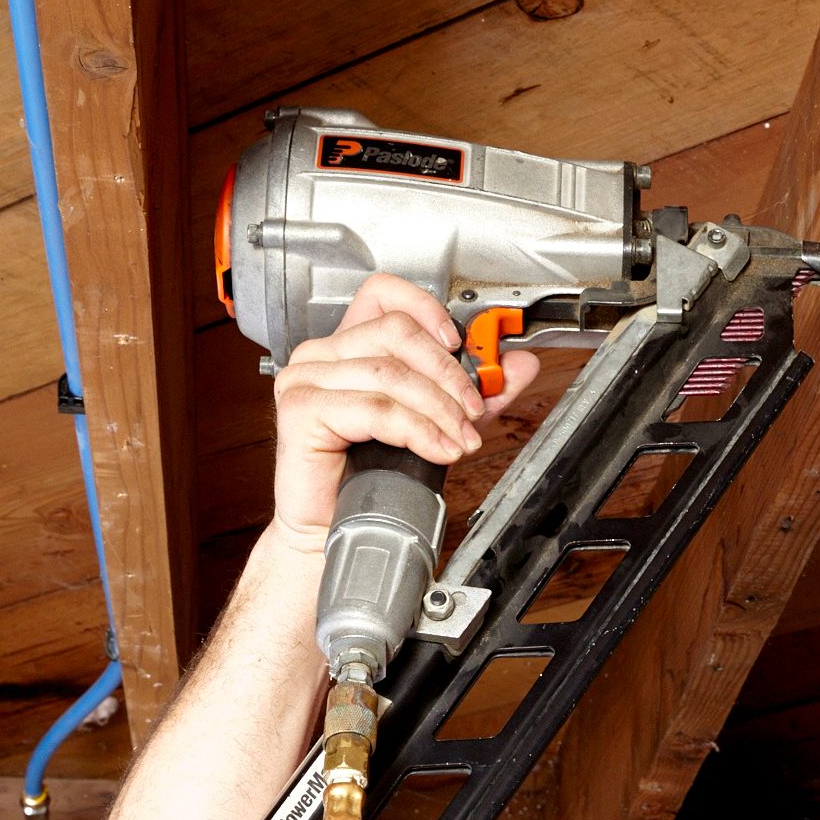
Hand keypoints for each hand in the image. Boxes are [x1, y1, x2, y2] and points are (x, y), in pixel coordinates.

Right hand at [271, 273, 541, 550]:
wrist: (341, 526)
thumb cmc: (375, 475)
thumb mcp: (439, 421)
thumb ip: (476, 390)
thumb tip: (518, 364)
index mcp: (349, 344)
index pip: (385, 294)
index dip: (427, 309)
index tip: (461, 343)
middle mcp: (323, 353)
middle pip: (398, 334)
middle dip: (449, 374)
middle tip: (472, 411)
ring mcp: (307, 378)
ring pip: (391, 375)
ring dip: (438, 410)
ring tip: (460, 440)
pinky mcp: (302, 409)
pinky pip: (375, 409)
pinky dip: (416, 430)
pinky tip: (437, 450)